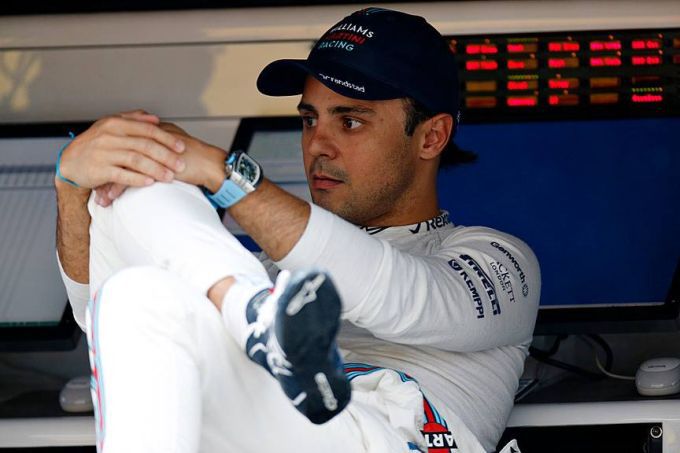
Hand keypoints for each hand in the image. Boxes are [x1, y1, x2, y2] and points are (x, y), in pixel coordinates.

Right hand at [57, 110, 185, 196]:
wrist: (70, 161)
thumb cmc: (95, 144)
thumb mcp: (111, 126)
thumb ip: (133, 120)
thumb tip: (155, 119)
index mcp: (115, 123)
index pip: (147, 130)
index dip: (167, 138)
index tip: (181, 147)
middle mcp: (109, 136)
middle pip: (145, 145)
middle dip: (166, 156)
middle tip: (181, 164)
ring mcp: (103, 153)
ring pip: (136, 160)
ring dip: (156, 169)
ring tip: (170, 176)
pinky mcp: (98, 169)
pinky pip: (122, 175)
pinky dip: (137, 179)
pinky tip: (150, 182)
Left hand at [95, 121, 227, 205]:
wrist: (211, 165)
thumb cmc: (198, 159)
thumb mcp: (175, 148)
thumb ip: (162, 146)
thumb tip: (151, 153)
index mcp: (152, 131)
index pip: (124, 141)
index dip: (113, 155)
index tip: (103, 168)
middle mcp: (146, 138)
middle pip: (116, 152)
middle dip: (104, 169)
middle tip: (95, 181)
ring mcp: (145, 152)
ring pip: (117, 165)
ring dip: (106, 182)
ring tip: (101, 196)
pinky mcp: (149, 167)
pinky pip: (125, 177)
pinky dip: (115, 189)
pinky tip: (109, 199)